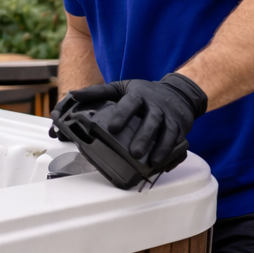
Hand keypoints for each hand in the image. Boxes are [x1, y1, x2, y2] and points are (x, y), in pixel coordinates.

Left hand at [54, 74, 206, 167]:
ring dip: (161, 147)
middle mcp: (156, 105)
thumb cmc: (143, 92)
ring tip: (152, 162)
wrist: (178, 91)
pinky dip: (174, 153)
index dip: (122, 114)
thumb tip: (73, 95)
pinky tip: (164, 164)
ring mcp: (170, 117)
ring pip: (168, 132)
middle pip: (152, 120)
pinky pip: (179, 141)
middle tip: (134, 152)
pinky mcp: (180, 128)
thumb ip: (98, 92)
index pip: (130, 103)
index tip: (113, 128)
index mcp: (139, 95)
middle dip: (144, 136)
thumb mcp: (121, 88)